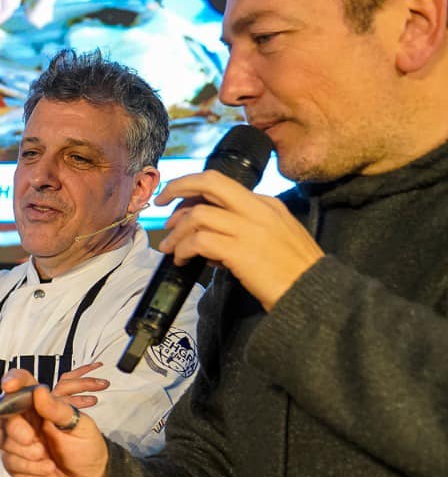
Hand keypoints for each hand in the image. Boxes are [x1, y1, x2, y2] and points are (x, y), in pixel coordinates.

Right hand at [0, 369, 110, 476]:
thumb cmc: (87, 450)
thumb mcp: (81, 426)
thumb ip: (59, 409)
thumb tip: (39, 391)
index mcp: (39, 407)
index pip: (21, 386)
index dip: (12, 381)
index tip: (9, 386)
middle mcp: (24, 422)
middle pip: (1, 414)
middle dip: (14, 427)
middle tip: (30, 438)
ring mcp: (17, 443)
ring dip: (21, 449)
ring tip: (43, 456)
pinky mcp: (15, 465)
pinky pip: (9, 461)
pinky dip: (29, 466)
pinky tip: (47, 468)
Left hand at [155, 171, 322, 310]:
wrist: (315, 293)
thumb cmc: (293, 272)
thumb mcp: (274, 239)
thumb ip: (243, 230)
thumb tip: (205, 238)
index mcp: (267, 204)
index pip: (222, 185)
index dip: (194, 193)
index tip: (179, 206)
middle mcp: (258, 209)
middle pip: (210, 182)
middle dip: (178, 186)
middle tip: (161, 203)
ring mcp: (250, 229)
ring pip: (198, 215)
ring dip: (176, 232)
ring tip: (170, 248)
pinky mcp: (240, 251)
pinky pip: (199, 240)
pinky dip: (184, 249)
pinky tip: (182, 260)